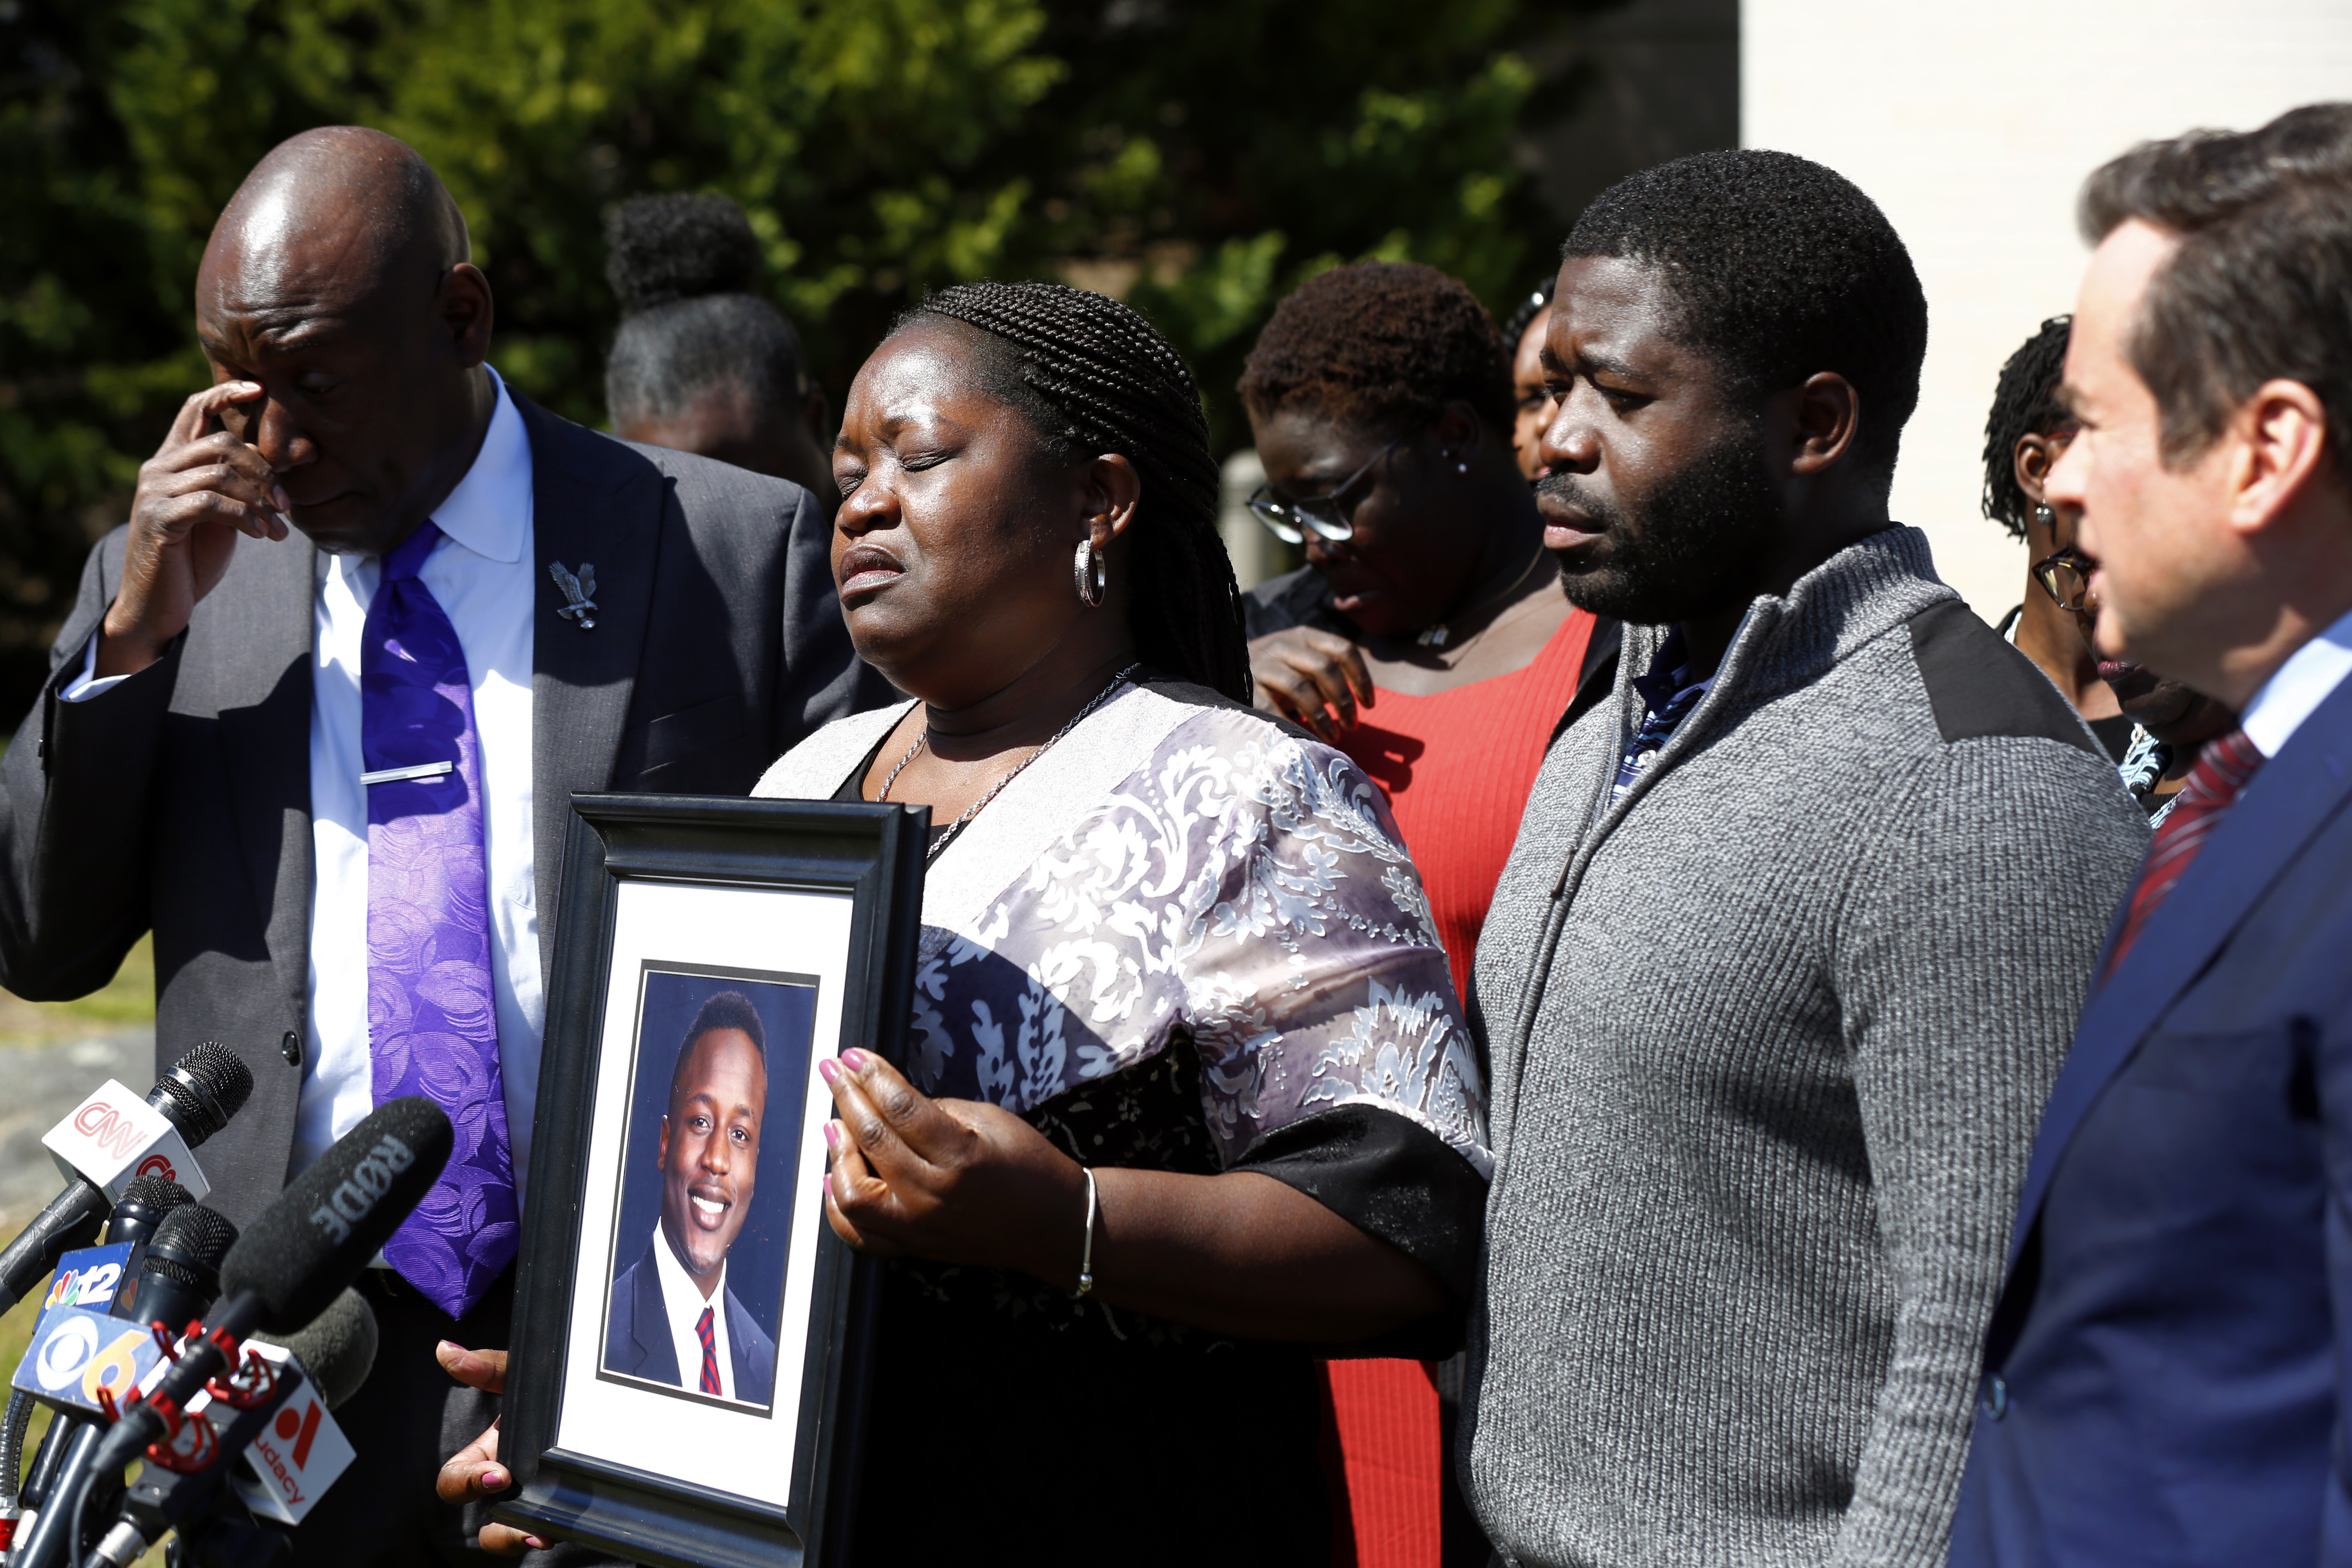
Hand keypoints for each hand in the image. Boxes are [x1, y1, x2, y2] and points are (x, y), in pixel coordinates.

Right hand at [99, 380, 290, 677]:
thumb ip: (241, 483)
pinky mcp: (159, 518)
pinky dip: (245, 516)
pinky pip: (211, 503)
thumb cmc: (195, 556)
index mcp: (172, 460)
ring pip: (220, 473)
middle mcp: (158, 468)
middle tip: (287, 504)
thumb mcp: (224, 513)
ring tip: (279, 529)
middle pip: (221, 443)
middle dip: (264, 470)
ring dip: (260, 501)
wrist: (158, 603)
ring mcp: (154, 492)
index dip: (227, 395)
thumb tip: (287, 459)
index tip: (261, 389)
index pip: (195, 409)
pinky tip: (262, 535)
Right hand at [434, 1343, 547, 1555]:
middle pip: (483, 1522)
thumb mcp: (522, 1377)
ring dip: (519, 1539)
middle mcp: (506, 1483)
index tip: (496, 1473)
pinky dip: (551, 1532)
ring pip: (510, 1536)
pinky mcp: (559, 1510)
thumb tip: (445, 1349)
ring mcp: (531, 1500)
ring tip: (542, 1536)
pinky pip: (547, 1531)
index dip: (467, 1481)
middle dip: (496, 1525)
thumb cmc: (548, 1392)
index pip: (455, 1478)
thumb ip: (488, 1367)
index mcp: (487, 1453)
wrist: (600, 1403)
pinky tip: (561, 1530)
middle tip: (522, 1516)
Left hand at [820, 1050, 1087, 1286]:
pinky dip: (837, 1206)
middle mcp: (934, 1195)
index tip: (852, 1056)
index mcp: (960, 1156)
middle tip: (833, 1072)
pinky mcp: (914, 1248)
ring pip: (852, 1194)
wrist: (1052, 1225)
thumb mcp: (989, 1120)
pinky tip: (833, 1176)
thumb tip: (887, 1099)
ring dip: (837, 1152)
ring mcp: (919, 1227)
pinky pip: (859, 1234)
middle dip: (847, 1097)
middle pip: (872, 1140)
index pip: (900, 1108)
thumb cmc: (1028, 1165)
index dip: (871, 1075)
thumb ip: (935, 1110)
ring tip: (835, 1124)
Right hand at [1247, 627, 1372, 740]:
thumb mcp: (1301, 663)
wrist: (1222, 668)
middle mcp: (1283, 645)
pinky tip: (1302, 739)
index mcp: (1304, 637)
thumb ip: (1325, 674)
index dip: (1361, 678)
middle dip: (1344, 700)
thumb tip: (1359, 703)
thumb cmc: (1276, 674)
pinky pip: (1271, 708)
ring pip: (1300, 687)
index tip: (1369, 705)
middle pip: (1325, 668)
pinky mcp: (1244, 686)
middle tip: (1352, 725)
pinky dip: (1291, 725)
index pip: (1343, 650)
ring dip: (1321, 716)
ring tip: (1333, 737)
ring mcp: (1262, 664)